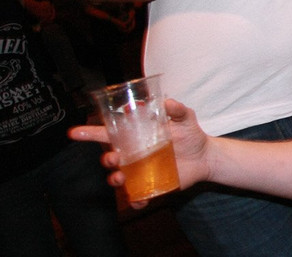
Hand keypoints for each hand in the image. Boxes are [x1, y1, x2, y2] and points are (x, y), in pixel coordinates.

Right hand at [68, 99, 211, 208]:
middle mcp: (133, 154)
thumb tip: (167, 102)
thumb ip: (177, 110)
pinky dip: (135, 200)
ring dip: (114, 179)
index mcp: (136, 136)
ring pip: (117, 179)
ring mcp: (139, 171)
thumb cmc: (191, 134)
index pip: (109, 134)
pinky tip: (139, 200)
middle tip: (113, 158)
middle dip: (106, 159)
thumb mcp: (186, 118)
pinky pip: (136, 197)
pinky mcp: (149, 186)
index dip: (90, 133)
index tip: (74, 133)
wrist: (205, 157)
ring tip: (121, 177)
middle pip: (109, 158)